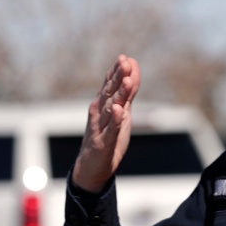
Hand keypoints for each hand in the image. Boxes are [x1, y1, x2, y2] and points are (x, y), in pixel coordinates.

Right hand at [70, 55, 141, 192]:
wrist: (91, 167)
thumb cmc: (108, 137)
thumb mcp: (122, 112)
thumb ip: (128, 91)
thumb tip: (134, 66)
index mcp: (104, 104)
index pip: (110, 84)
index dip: (117, 71)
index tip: (124, 58)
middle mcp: (99, 112)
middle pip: (109, 92)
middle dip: (117, 77)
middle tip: (124, 62)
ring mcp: (100, 127)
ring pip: (110, 108)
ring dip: (118, 94)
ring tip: (126, 81)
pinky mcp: (103, 142)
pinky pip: (110, 130)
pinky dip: (115, 120)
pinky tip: (119, 110)